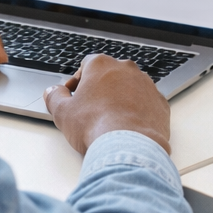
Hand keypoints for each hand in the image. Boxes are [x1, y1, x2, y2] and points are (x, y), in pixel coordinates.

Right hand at [45, 53, 170, 154]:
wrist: (128, 147)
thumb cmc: (95, 126)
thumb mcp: (62, 112)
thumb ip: (54, 97)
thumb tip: (52, 92)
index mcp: (102, 65)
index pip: (86, 65)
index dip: (78, 81)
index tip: (74, 97)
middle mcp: (127, 69)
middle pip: (109, 75)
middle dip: (100, 89)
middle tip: (90, 110)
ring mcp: (146, 84)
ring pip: (130, 87)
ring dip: (120, 99)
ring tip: (110, 121)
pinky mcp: (160, 102)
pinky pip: (146, 102)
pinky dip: (138, 111)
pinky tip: (128, 127)